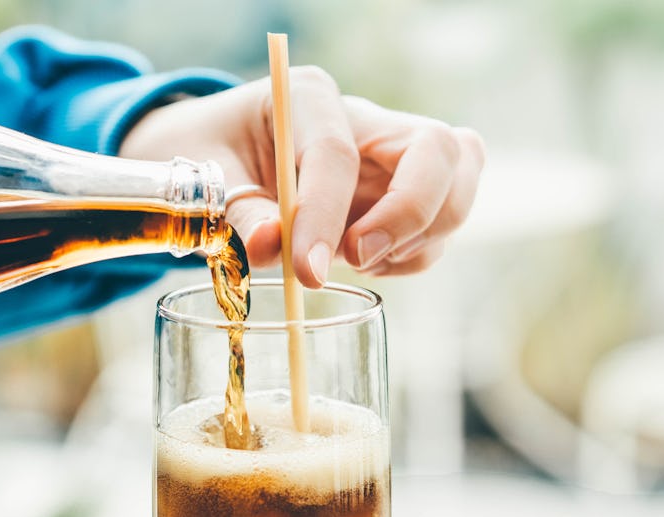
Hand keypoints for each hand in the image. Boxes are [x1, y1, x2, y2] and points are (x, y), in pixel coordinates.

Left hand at [119, 67, 484, 287]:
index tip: (307, 271)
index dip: (325, 215)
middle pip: (439, 151)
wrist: (225, 156)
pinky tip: (367, 261)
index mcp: (308, 97)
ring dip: (418, 239)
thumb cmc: (211, 156)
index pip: (336, 152)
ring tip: (355, 259)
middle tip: (358, 258)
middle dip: (410, 214)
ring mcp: (395, 156)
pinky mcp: (408, 193)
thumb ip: (239, 211)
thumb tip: (272, 249)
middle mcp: (367, 120)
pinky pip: (441, 227)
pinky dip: (414, 256)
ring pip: (458, 186)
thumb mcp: (206, 177)